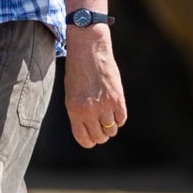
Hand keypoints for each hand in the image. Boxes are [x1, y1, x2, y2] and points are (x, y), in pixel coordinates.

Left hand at [63, 26, 125, 147]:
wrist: (89, 50)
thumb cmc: (78, 71)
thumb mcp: (71, 94)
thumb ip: (78, 112)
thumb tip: (88, 128)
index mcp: (74, 110)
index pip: (84, 138)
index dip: (89, 141)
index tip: (93, 139)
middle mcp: (89, 111)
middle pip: (100, 137)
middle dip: (101, 135)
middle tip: (102, 127)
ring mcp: (104, 105)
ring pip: (112, 130)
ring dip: (111, 126)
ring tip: (108, 116)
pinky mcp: (118, 99)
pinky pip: (122, 119)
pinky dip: (119, 117)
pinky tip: (115, 109)